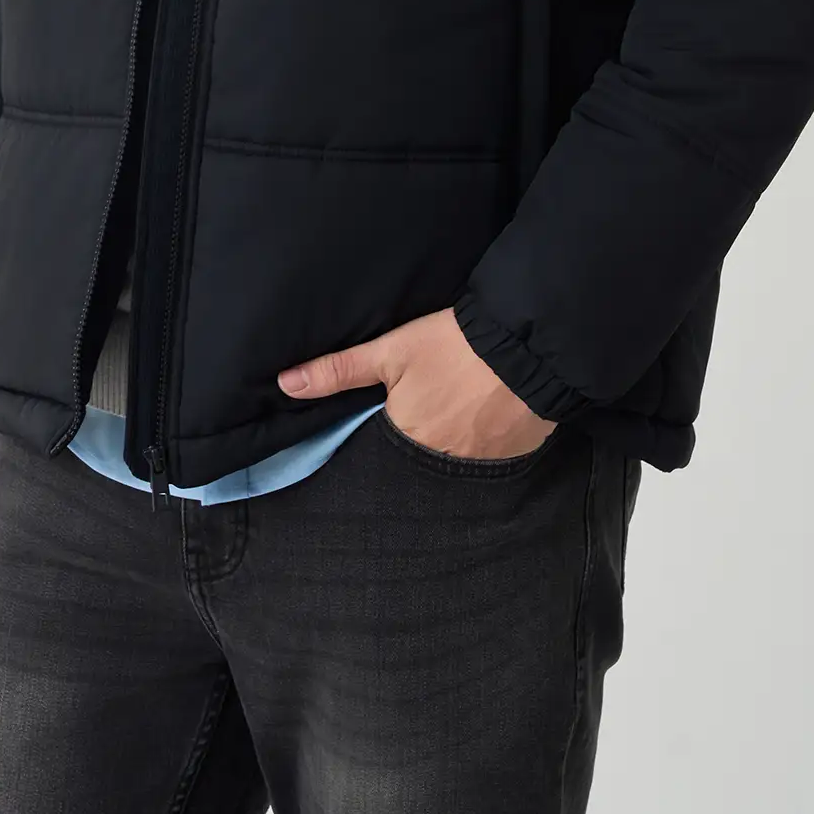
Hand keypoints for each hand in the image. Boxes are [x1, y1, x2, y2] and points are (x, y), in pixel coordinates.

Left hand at [277, 307, 555, 459]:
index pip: (377, 458)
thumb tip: (285, 385)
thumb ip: (338, 371)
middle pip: (414, 464)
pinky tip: (477, 421)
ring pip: (449, 464)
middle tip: (418, 417)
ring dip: (445, 447)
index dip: (375, 444)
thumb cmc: (454, 346)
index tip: (377, 427)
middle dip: (410, 450)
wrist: (527, 347)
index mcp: (405, 442)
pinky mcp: (511, 458)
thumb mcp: (390, 351)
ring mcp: (479, 467)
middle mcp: (440, 467)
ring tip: (447, 419)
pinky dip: (477, 445)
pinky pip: (483, 460)